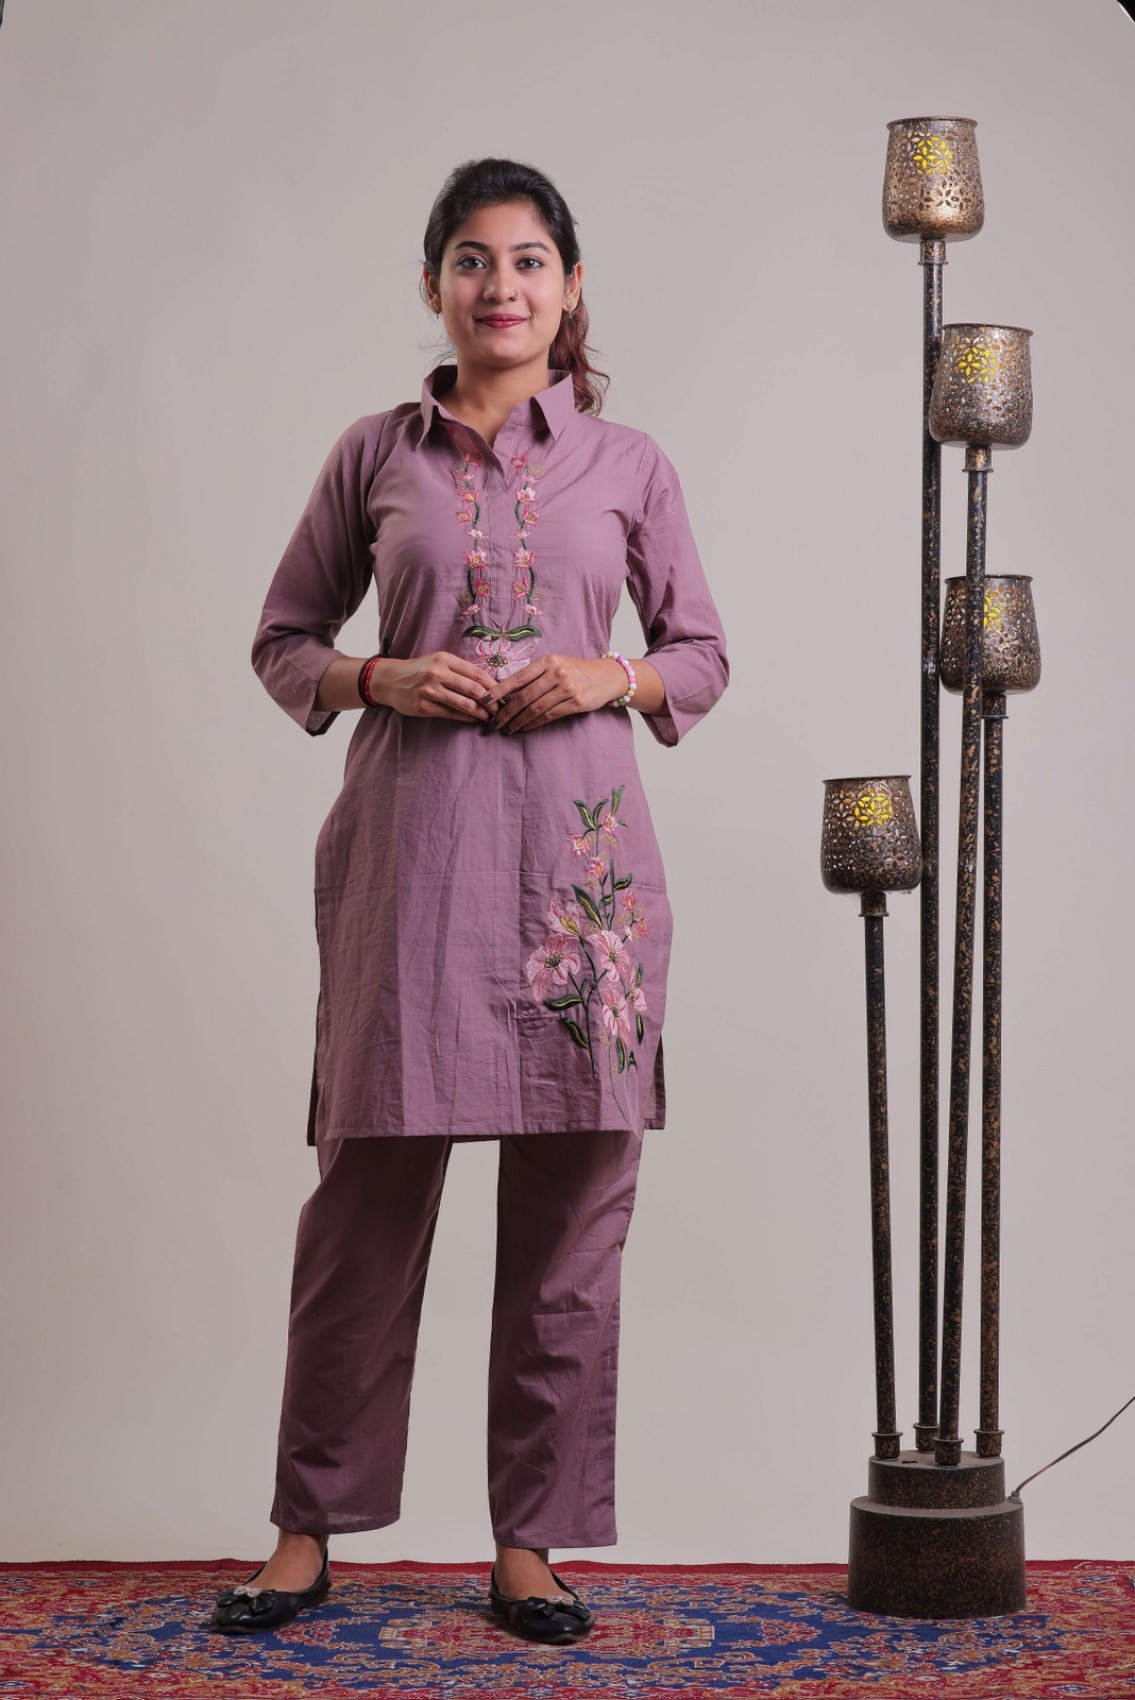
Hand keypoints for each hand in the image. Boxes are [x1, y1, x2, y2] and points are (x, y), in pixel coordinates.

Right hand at [375, 652, 495, 721]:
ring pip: (464, 704)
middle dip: (491, 701)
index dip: (493, 686)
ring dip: (481, 712)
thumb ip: (460, 670)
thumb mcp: (438, 662)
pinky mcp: (423, 706)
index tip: (503, 694)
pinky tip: (474, 719)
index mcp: (444, 659)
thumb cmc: (419, 671)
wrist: (390, 680)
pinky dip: (466, 718)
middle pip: (473, 689)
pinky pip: (451, 713)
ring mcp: (430, 690)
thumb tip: (488, 683)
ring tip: (490, 717)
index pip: (476, 673)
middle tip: (500, 709)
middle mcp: (437, 673)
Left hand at [484, 654, 626, 733]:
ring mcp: (567, 688)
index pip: (518, 677)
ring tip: (506, 729)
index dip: (499, 690)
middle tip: (493, 722)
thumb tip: (507, 692)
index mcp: (548, 660)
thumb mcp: (557, 664)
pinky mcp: (576, 702)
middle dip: (505, 712)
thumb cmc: (577, 670)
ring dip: (517, 721)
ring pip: (535, 709)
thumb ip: (536, 675)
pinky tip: (524, 728)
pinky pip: (549, 716)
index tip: (484, 700)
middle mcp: (556, 672)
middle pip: (524, 696)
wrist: (607, 675)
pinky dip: (533, 724)